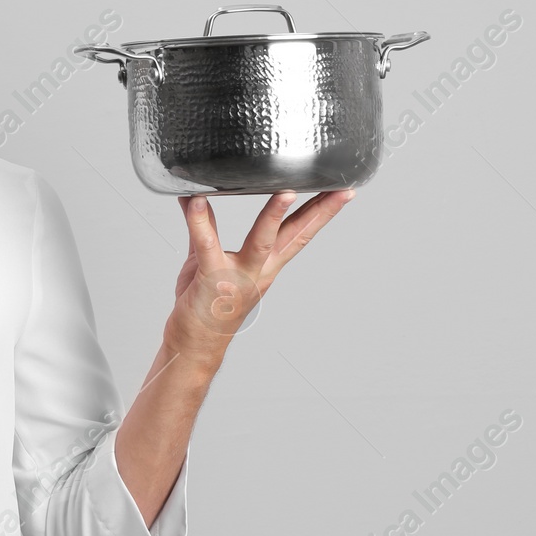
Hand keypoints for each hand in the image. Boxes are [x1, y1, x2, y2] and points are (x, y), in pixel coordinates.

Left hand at [164, 189, 354, 367]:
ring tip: (285, 192)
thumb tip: (199, 196)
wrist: (193, 346)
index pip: (299, 232)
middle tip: (340, 189)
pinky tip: (197, 200)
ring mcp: (239, 276)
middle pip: (296, 236)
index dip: (322, 211)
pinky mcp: (212, 279)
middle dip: (320, 211)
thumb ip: (207, 227)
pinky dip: (200, 221)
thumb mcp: (210, 259)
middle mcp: (259, 270)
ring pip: (262, 241)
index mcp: (265, 265)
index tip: (342, 191)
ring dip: (274, 216)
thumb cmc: (204, 305)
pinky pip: (207, 245)